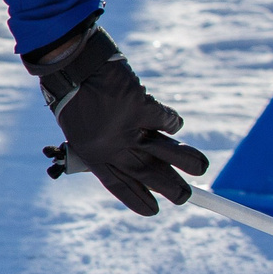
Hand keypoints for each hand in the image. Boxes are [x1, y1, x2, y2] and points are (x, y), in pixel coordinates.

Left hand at [28, 22, 207, 216]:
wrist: (72, 62)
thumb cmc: (73, 93)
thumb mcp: (80, 127)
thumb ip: (104, 144)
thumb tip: (136, 156)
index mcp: (93, 155)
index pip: (118, 185)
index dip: (137, 199)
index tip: (153, 211)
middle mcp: (113, 147)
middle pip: (150, 177)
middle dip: (172, 191)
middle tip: (187, 197)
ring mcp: (129, 129)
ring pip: (171, 154)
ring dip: (190, 163)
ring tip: (201, 168)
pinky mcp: (143, 107)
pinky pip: (170, 121)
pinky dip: (172, 120)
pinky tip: (167, 117)